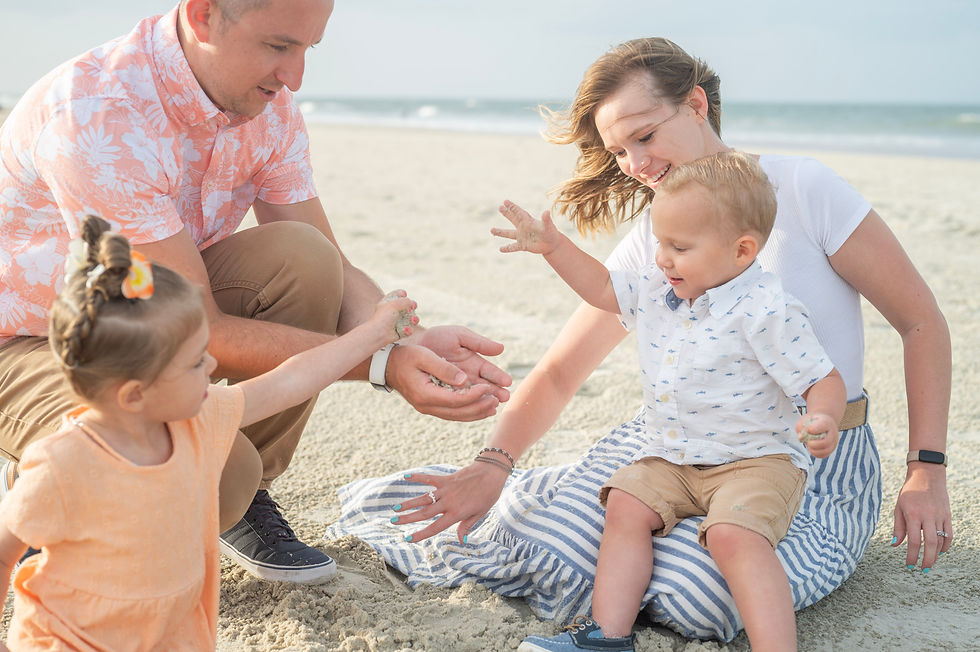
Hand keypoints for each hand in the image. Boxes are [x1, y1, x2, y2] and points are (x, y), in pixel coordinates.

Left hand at [378, 289, 418, 339]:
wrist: (379, 334)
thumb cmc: (384, 318)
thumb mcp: (394, 304)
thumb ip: (405, 301)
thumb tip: (412, 304)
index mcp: (387, 303)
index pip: (396, 295)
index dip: (401, 294)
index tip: (404, 294)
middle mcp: (392, 312)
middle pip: (407, 306)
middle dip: (412, 306)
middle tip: (413, 307)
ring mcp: (397, 322)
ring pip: (411, 318)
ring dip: (414, 319)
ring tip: (412, 320)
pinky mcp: (400, 331)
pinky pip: (409, 329)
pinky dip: (408, 330)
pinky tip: (405, 329)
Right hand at [386, 326, 511, 421]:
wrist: (388, 364)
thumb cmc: (406, 356)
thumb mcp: (424, 356)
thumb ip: (444, 368)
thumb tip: (464, 380)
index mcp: (425, 393)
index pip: (456, 400)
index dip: (475, 395)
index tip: (489, 387)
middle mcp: (427, 405)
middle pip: (459, 412)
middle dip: (480, 407)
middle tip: (498, 400)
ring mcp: (428, 408)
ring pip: (457, 416)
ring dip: (476, 412)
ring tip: (494, 406)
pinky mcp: (430, 406)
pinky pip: (452, 413)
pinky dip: (468, 412)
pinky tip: (481, 409)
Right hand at [389, 462, 509, 542]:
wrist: (491, 472)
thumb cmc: (488, 494)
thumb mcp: (481, 513)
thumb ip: (467, 525)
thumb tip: (461, 540)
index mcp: (456, 513)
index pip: (435, 527)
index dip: (421, 534)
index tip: (408, 538)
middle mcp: (448, 502)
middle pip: (424, 512)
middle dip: (408, 518)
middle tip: (393, 521)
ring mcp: (446, 489)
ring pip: (423, 498)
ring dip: (409, 503)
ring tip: (396, 508)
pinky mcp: (446, 478)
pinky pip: (429, 478)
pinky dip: (418, 477)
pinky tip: (406, 476)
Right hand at [492, 200, 562, 254]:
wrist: (552, 244)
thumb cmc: (551, 232)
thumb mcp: (548, 226)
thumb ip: (546, 219)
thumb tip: (546, 212)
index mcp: (528, 221)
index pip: (519, 212)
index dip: (513, 207)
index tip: (505, 201)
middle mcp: (523, 228)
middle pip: (513, 219)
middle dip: (506, 213)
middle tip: (500, 207)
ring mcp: (522, 236)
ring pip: (509, 234)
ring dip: (500, 232)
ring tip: (491, 230)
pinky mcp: (523, 246)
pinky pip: (513, 247)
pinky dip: (507, 248)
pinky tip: (500, 249)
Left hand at [796, 413, 838, 457]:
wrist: (821, 423)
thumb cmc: (812, 421)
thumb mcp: (805, 420)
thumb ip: (801, 427)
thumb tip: (801, 437)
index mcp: (826, 422)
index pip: (823, 425)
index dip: (814, 429)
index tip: (807, 429)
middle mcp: (832, 432)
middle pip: (826, 442)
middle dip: (814, 444)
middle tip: (807, 441)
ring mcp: (833, 441)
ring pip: (826, 450)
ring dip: (814, 450)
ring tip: (809, 445)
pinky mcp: (831, 448)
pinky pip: (824, 455)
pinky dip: (816, 453)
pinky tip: (811, 448)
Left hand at [892, 462, 950, 570]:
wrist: (927, 474)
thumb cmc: (910, 491)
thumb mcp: (899, 506)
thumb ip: (898, 526)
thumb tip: (895, 544)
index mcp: (913, 514)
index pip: (914, 541)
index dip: (912, 555)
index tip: (909, 565)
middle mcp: (928, 516)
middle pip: (930, 544)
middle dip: (927, 560)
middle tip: (923, 570)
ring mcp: (940, 515)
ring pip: (941, 540)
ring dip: (936, 554)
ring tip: (929, 562)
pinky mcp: (948, 515)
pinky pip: (949, 534)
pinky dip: (946, 545)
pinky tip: (940, 551)